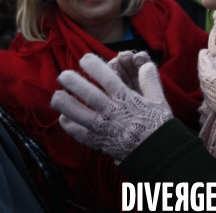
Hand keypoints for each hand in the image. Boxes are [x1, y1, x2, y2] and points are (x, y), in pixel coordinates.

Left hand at [51, 53, 172, 162]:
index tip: (84, 59)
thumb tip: (146, 65)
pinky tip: (63, 118)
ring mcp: (103, 129)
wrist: (157, 156)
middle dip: (74, 83)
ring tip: (56, 96)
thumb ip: (151, 82)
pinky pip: (80, 134)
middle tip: (62, 75)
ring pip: (79, 114)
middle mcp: (112, 113)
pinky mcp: (99, 142)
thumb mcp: (159, 102)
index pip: (107, 79)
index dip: (94, 67)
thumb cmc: (158, 127)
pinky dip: (69, 126)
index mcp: (126, 100)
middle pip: (88, 94)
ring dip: (65, 104)